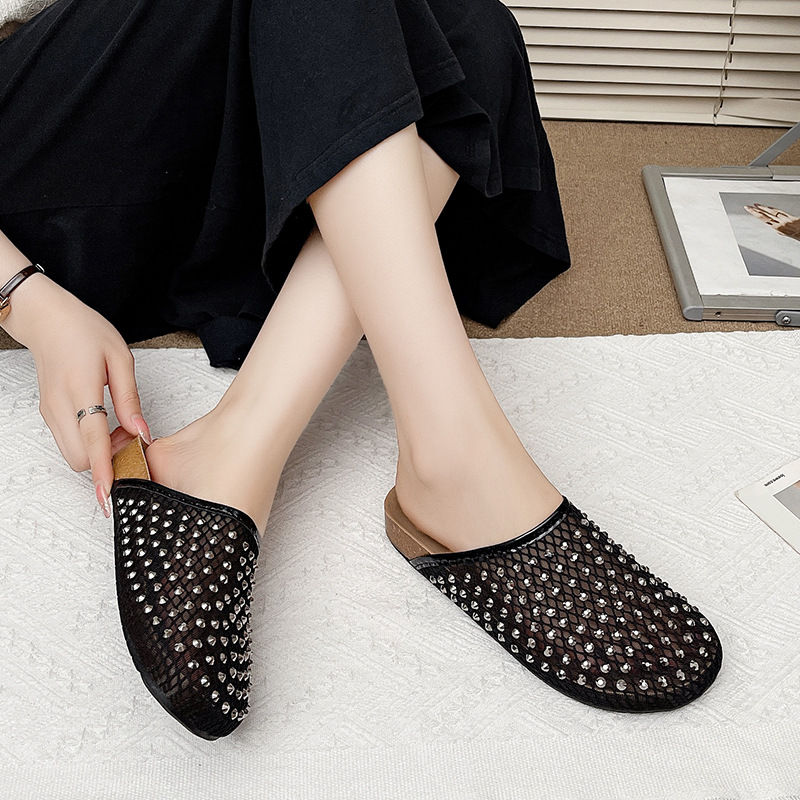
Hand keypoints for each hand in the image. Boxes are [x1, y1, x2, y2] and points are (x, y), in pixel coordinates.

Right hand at [14, 277, 152, 516]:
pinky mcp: (48, 414)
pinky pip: (68, 442)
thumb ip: (130, 399)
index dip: (104, 470)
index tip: (110, 493)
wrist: (47, 318)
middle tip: (129, 436)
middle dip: (106, 460)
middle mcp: (59, 406)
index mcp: (80, 389)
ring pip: (72, 454)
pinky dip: (87, 443)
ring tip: (117, 425)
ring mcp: (50, 412)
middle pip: (80, 458)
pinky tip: (102, 424)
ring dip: (97, 452)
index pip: (93, 440)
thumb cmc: (84, 331)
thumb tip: (142, 431)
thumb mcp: (119, 358)